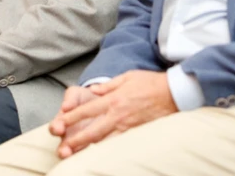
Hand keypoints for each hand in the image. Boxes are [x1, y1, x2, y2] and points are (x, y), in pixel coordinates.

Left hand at [56, 71, 177, 157]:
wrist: (175, 92)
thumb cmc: (151, 82)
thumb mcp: (126, 77)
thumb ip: (107, 86)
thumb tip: (93, 91)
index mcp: (113, 100)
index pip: (87, 111)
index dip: (71, 118)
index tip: (59, 123)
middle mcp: (118, 115)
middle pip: (93, 131)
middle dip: (76, 141)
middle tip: (63, 149)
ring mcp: (128, 127)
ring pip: (105, 142)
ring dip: (90, 150)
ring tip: (76, 157)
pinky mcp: (138, 134)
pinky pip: (120, 145)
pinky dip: (109, 150)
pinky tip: (100, 157)